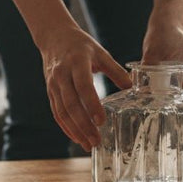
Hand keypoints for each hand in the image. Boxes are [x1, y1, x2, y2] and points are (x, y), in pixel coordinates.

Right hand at [36, 26, 131, 150]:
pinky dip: (65, 127)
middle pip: (71, 104)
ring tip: (88, 144)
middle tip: (96, 141)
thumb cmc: (80, 45)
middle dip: (83, 125)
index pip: (84, 87)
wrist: (54, 37)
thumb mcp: (100, 52)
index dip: (92, 105)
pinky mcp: (50, 91)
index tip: (102, 121)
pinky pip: (56, 112)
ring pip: (62, 111)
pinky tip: (76, 137)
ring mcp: (53, 84)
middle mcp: (62, 75)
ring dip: (74, 130)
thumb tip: (132, 88)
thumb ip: (115, 70)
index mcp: (77, 63)